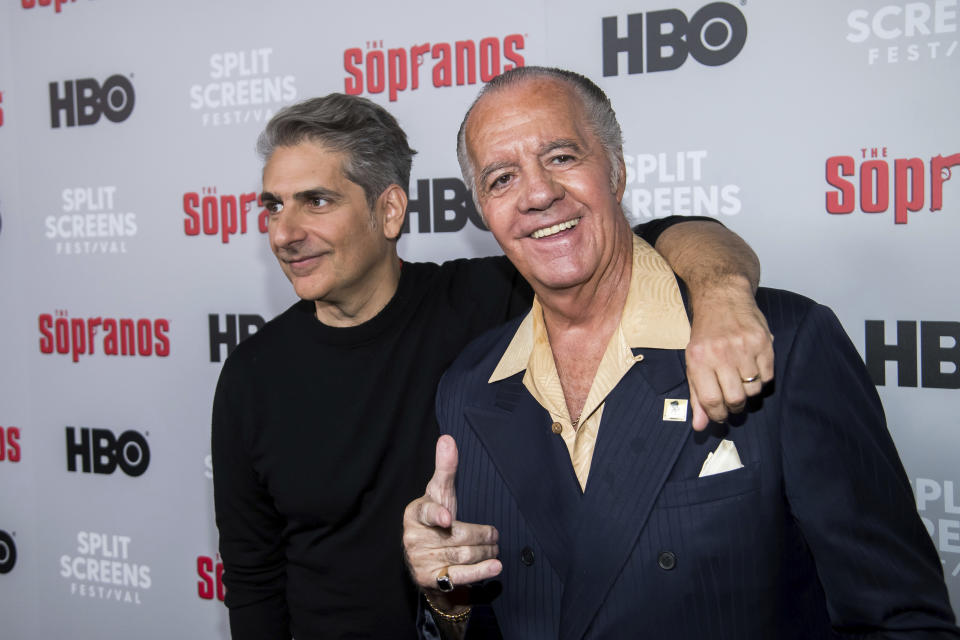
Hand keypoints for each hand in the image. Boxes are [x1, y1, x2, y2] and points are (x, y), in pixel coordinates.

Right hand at [402, 436, 501, 607]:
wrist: (425, 559)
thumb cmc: (436, 518)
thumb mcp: (439, 494)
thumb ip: (444, 469)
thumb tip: (447, 438)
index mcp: (414, 514)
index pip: (427, 513)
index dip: (437, 515)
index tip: (448, 518)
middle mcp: (413, 538)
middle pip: (456, 536)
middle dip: (481, 535)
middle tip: (495, 535)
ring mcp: (420, 560)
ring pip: (462, 555)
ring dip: (485, 551)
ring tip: (495, 548)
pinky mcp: (430, 579)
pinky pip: (459, 575)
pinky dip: (480, 571)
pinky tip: (495, 566)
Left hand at [685, 280, 773, 429]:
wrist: (722, 298)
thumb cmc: (706, 335)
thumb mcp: (693, 363)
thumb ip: (697, 396)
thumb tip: (701, 427)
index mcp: (699, 359)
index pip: (711, 401)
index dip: (717, 415)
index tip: (720, 415)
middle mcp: (721, 353)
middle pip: (735, 399)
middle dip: (735, 406)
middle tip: (733, 400)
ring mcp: (744, 347)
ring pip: (754, 390)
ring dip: (749, 391)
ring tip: (741, 379)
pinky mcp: (764, 342)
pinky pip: (768, 376)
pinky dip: (761, 378)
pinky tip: (752, 368)